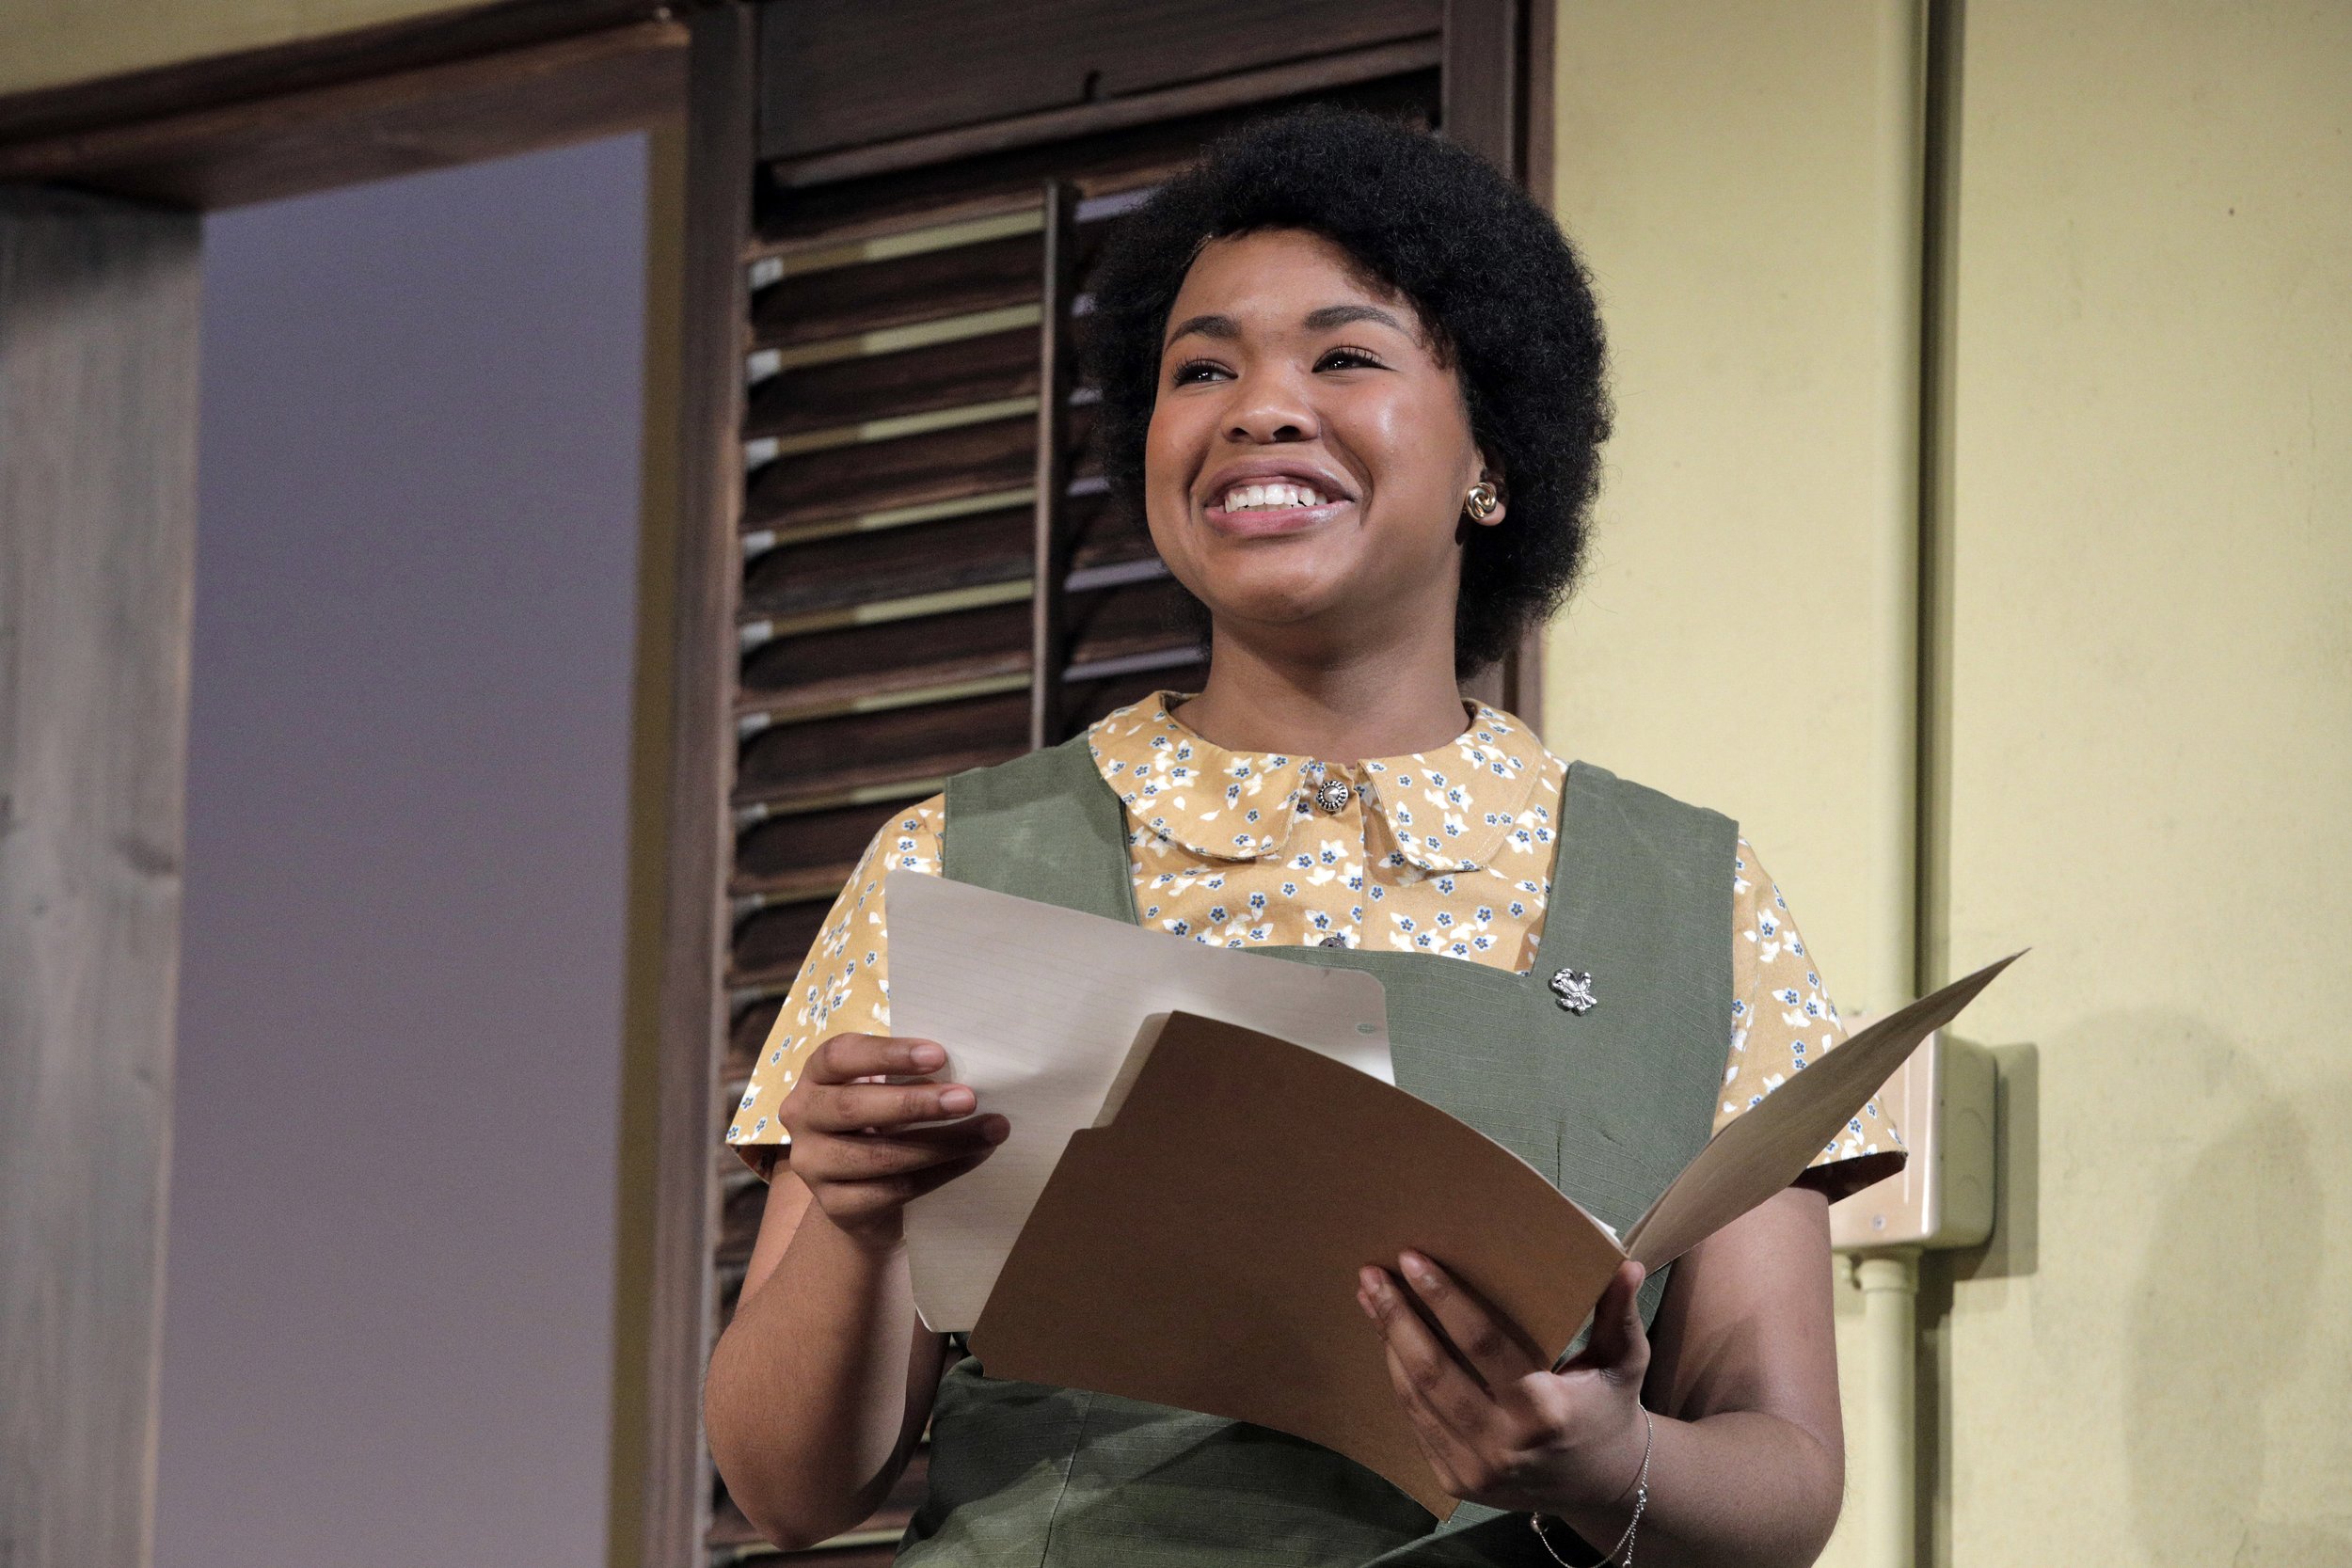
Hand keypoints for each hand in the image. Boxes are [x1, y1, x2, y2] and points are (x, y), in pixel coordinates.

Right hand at [779, 1034, 1008, 1248]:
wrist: (859, 1192)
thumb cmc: (880, 1120)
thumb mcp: (884, 1089)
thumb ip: (910, 1075)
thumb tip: (971, 1067)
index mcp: (815, 1076)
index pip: (839, 1056)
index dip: (886, 1054)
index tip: (938, 1055)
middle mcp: (802, 1117)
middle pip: (853, 1108)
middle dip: (915, 1103)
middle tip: (968, 1098)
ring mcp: (813, 1165)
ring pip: (880, 1156)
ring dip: (942, 1143)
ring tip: (990, 1131)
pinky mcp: (836, 1206)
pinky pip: (895, 1191)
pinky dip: (941, 1173)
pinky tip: (974, 1158)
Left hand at [1356, 1251, 1650, 1517]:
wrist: (1601, 1485)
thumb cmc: (1607, 1409)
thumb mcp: (1624, 1363)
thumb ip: (1620, 1315)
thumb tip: (1626, 1265)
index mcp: (1545, 1409)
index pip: (1482, 1343)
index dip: (1443, 1299)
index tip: (1413, 1260)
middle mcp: (1505, 1445)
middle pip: (1433, 1372)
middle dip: (1396, 1318)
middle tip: (1371, 1275)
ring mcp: (1476, 1469)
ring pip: (1416, 1398)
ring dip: (1387, 1344)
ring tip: (1370, 1299)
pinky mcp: (1457, 1482)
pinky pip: (1417, 1423)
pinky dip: (1398, 1380)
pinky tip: (1387, 1342)